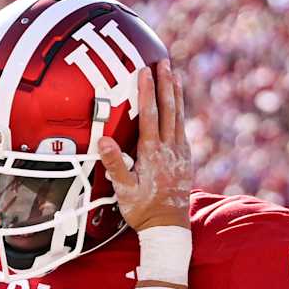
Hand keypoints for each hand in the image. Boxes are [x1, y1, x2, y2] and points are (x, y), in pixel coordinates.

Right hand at [96, 62, 190, 233]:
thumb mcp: (124, 191)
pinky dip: (179, 111)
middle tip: (163, 62)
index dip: (147, 91)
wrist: (168, 226)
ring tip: (174, 74)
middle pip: (168, 110)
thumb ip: (114, 164)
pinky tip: (177, 104)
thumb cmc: (142, 210)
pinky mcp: (185, 158)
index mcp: (153, 153)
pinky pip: (182, 128)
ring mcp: (180, 153)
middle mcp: (169, 149)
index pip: (150, 115)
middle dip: (165, 84)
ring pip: (178, 116)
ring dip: (176, 94)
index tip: (144, 71)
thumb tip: (103, 140)